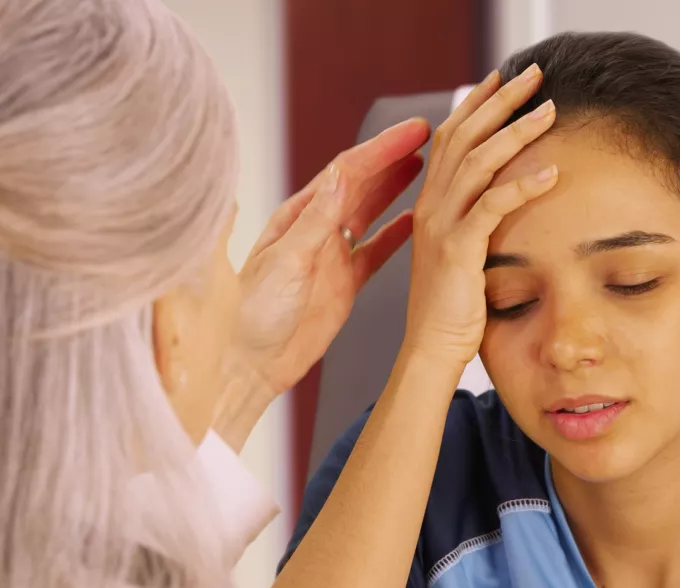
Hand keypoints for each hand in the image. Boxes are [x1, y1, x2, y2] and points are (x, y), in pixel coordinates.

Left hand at [231, 119, 430, 400]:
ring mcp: (331, 257)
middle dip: (393, 159)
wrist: (251, 363)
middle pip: (362, 185)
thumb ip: (317, 220)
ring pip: (371, 213)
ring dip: (396, 189)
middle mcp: (315, 231)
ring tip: (425, 168)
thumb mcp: (286, 260)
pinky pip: (375, 254)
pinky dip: (396, 237)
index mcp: (297, 217)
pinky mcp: (343, 286)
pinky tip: (415, 223)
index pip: (347, 172)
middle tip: (429, 139)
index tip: (414, 131)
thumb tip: (342, 176)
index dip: (382, 149)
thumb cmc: (253, 313)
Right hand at [402, 64, 558, 366]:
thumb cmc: (450, 309)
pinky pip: (492, 206)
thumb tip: (498, 205)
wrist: (430, 348)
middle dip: (499, 101)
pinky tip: (551, 174)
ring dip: (516, 132)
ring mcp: (440, 226)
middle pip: (463, 136)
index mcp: (429, 206)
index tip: (500, 79)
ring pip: (477, 162)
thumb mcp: (457, 256)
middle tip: (533, 75)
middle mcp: (430, 207)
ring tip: (550, 111)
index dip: (474, 104)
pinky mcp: (457, 250)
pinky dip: (523, 186)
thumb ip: (472, 224)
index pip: (449, 139)